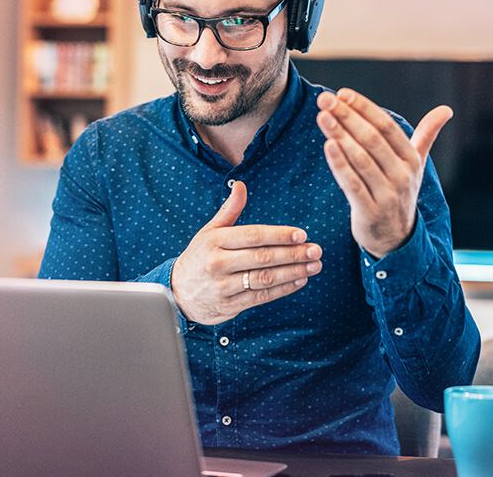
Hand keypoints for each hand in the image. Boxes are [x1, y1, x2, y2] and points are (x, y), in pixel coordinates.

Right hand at [170, 181, 322, 324]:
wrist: (177, 293)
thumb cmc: (199, 257)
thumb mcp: (209, 231)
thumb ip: (229, 210)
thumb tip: (241, 186)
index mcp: (214, 241)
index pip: (253, 236)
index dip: (279, 235)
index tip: (302, 234)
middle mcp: (218, 264)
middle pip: (262, 258)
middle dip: (293, 254)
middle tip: (315, 251)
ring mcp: (223, 287)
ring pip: (264, 279)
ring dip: (293, 273)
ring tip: (313, 266)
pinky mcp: (229, 306)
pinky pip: (261, 297)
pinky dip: (283, 289)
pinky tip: (299, 281)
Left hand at [316, 88, 452, 258]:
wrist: (396, 239)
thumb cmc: (400, 192)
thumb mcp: (415, 164)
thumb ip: (427, 135)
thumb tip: (446, 110)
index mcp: (412, 160)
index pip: (387, 127)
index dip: (365, 108)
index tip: (343, 94)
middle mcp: (403, 176)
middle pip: (372, 139)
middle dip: (347, 117)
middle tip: (324, 100)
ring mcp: (387, 195)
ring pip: (361, 160)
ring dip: (340, 135)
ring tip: (322, 117)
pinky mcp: (369, 212)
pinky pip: (352, 184)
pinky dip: (339, 164)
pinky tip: (327, 145)